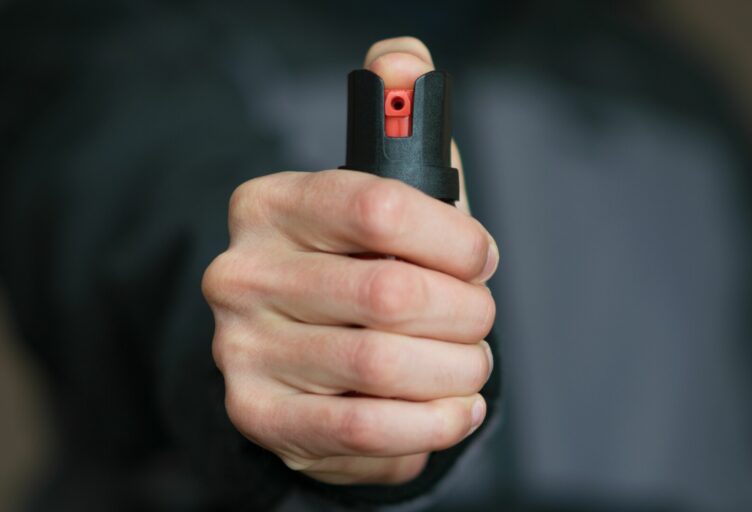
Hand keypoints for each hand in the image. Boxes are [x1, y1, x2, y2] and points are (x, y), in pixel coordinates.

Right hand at [202, 37, 497, 484]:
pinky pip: (366, 432)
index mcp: (271, 203)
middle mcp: (240, 273)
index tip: (479, 260)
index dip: (454, 239)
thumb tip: (404, 57)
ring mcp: (241, 349)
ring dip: (457, 369)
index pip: (380, 205)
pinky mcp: (259, 416)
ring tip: (469, 364)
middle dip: (464, 313)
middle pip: (391, 294)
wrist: (303, 351)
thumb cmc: (363, 266)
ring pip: (386, 366)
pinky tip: (451, 409)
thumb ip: (399, 120)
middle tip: (476, 319)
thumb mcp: (385, 192)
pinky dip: (432, 425)